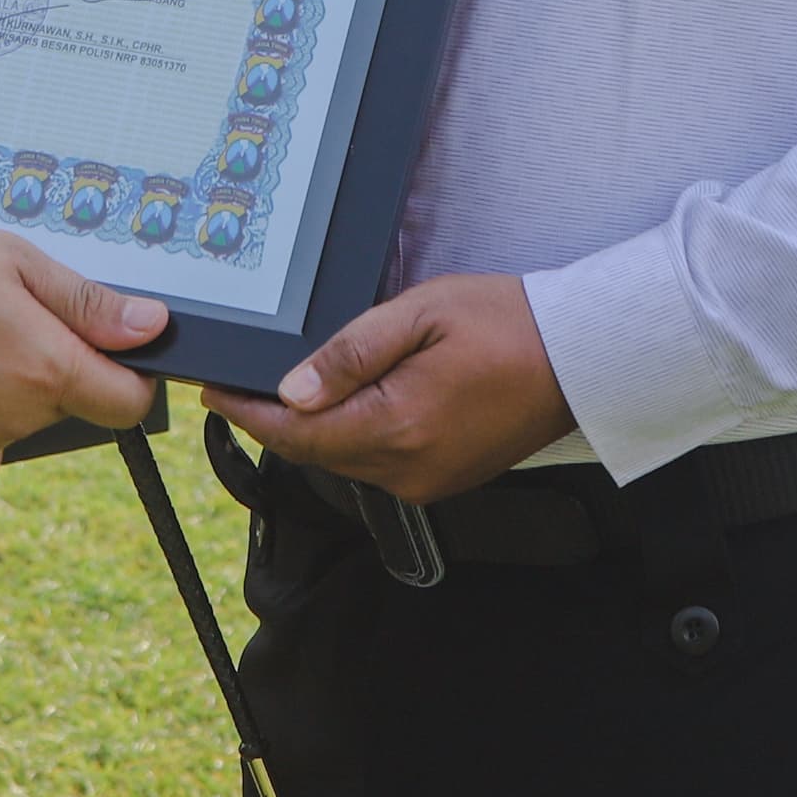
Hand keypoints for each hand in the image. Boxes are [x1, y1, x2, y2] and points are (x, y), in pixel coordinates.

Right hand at [0, 223, 163, 468]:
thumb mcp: (13, 261)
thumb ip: (87, 303)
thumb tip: (151, 326)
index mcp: (47, 368)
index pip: (128, 402)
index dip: (131, 374)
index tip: (111, 347)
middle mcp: (20, 416)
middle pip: (73, 400)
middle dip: (55, 361)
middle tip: (7, 315)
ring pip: (26, 412)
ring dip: (11, 379)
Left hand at [203, 273, 574, 504]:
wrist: (581, 357)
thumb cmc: (509, 325)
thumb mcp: (420, 315)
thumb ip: (351, 352)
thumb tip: (293, 389)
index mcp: (397, 428)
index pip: (298, 432)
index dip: (248, 412)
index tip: (215, 390)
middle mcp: (409, 470)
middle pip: (316, 451)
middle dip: (276, 418)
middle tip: (241, 382)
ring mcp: (429, 481)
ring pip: (345, 460)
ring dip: (315, 428)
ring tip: (288, 388)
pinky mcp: (445, 479)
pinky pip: (379, 464)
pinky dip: (353, 436)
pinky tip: (346, 404)